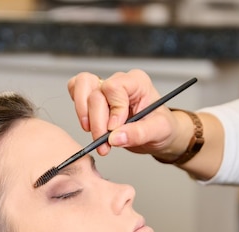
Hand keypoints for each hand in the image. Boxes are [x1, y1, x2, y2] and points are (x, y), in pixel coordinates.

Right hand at [67, 69, 181, 157]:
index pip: (114, 88)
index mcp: (137, 83)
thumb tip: (115, 138)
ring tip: (95, 135)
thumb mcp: (159, 131)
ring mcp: (105, 88)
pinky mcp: (95, 97)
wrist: (158, 135)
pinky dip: (78, 108)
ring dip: (84, 114)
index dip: (112, 111)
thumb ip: (138, 134)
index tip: (115, 130)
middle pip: (95, 93)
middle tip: (104, 143)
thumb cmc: (162, 128)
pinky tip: (89, 125)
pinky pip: (76, 90)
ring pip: (81, 86)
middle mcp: (120, 82)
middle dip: (97, 122)